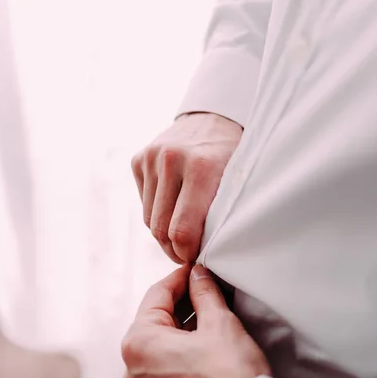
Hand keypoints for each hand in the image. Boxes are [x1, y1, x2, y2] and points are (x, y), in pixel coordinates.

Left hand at [121, 264, 270, 377]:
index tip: (195, 268)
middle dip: (183, 301)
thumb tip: (198, 276)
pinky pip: (165, 361)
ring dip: (184, 324)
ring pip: (162, 340)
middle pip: (157, 318)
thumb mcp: (219, 324)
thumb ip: (204, 293)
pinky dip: (182, 346)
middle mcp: (132, 366)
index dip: (180, 277)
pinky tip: (204, 337)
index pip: (157, 294)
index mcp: (139, 343)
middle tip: (206, 287)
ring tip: (210, 310)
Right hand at [132, 113, 242, 263]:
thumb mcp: (238, 182)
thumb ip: (221, 216)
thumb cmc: (232, 157)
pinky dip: (156, 213)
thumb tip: (204, 256)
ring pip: (149, 219)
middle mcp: (170, 159)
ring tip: (181, 236)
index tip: (195, 259)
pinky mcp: (138, 159)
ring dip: (163, 234)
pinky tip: (173, 209)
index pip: (182, 229)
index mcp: (201, 166)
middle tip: (187, 255)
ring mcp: (150, 157)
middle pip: (160, 228)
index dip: (186, 253)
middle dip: (173, 249)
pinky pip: (143, 204)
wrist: (214, 118)